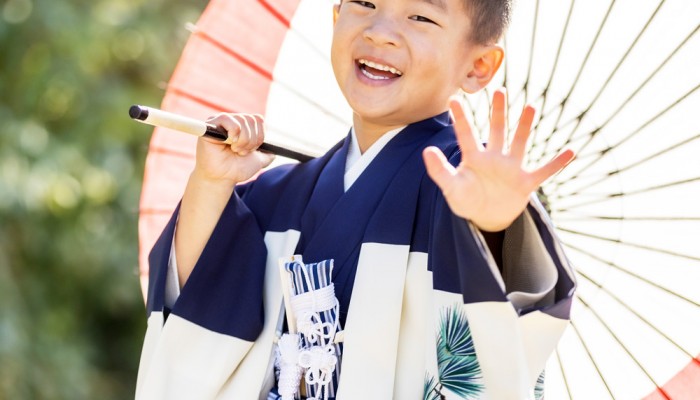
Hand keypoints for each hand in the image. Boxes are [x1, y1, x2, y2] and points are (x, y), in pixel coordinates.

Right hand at [193, 113, 274, 185]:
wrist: (222, 178)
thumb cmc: (236, 169)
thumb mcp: (257, 161)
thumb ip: (267, 155)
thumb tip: (274, 152)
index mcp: (243, 126)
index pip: (258, 120)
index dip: (259, 136)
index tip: (251, 150)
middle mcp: (233, 120)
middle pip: (252, 120)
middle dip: (251, 141)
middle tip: (241, 152)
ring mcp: (221, 121)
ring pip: (243, 121)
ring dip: (242, 141)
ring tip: (234, 150)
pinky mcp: (211, 124)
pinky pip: (228, 119)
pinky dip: (233, 133)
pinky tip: (227, 144)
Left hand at [423, 89, 574, 231]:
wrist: (486, 218)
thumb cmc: (466, 200)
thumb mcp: (451, 188)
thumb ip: (439, 171)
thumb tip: (426, 151)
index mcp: (474, 158)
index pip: (465, 135)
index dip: (460, 118)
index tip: (453, 99)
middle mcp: (494, 158)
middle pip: (496, 131)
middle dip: (498, 112)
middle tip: (499, 90)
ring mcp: (511, 169)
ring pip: (519, 143)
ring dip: (524, 126)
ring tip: (530, 106)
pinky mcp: (525, 183)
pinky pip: (544, 171)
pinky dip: (556, 164)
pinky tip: (570, 152)